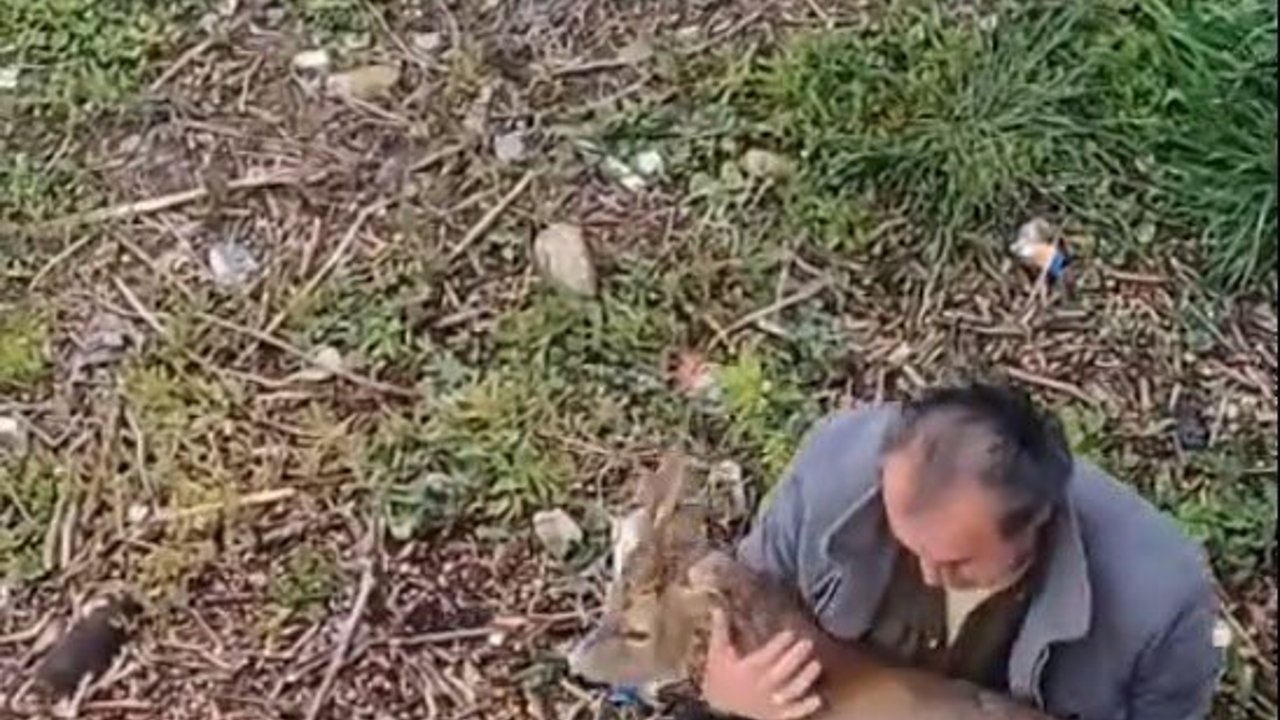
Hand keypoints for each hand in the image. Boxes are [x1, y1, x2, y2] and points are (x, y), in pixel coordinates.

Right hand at [701, 608, 823, 719]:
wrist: (717, 706)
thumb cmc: (719, 676)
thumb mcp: (717, 652)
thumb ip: (720, 631)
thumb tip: (717, 608)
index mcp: (745, 671)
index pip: (764, 657)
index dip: (777, 645)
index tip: (790, 633)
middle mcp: (758, 688)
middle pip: (779, 673)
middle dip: (794, 658)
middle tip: (807, 643)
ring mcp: (767, 703)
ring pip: (788, 692)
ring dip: (803, 679)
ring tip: (816, 664)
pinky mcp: (773, 714)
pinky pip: (791, 713)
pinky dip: (804, 708)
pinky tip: (817, 699)